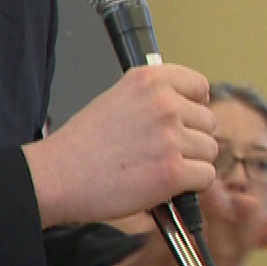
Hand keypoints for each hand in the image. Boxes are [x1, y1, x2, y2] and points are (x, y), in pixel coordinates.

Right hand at [22, 64, 217, 228]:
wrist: (57, 176)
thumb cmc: (81, 145)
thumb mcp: (117, 99)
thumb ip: (154, 99)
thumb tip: (190, 109)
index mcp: (149, 80)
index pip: (199, 86)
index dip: (194, 106)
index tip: (185, 118)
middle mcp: (164, 103)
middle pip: (208, 122)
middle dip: (190, 140)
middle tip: (160, 151)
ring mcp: (170, 137)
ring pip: (209, 151)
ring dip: (190, 164)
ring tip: (156, 167)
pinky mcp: (173, 171)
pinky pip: (206, 177)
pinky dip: (189, 186)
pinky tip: (162, 184)